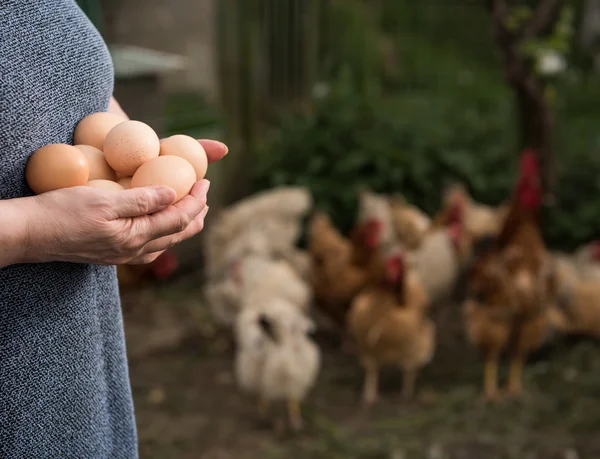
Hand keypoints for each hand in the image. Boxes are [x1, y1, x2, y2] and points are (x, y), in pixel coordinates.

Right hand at [13, 180, 206, 265]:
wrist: (29, 235)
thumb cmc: (61, 212)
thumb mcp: (102, 200)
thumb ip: (141, 200)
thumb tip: (173, 194)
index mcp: (135, 237)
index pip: (179, 219)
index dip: (197, 200)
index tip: (206, 181)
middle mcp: (134, 251)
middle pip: (177, 234)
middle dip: (196, 214)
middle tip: (205, 193)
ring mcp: (123, 256)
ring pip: (165, 242)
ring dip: (182, 223)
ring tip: (191, 207)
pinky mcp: (113, 254)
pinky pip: (150, 246)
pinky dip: (164, 232)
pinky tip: (161, 224)